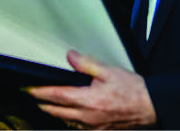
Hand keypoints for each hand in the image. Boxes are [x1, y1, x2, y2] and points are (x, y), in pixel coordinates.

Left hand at [26, 50, 156, 129]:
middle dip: (43, 104)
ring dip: (55, 113)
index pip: (57, 96)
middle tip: (35, 96)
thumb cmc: (132, 90)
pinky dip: (70, 120)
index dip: (40, 92)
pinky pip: (78, 128)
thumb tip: (70, 57)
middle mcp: (88, 117)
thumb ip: (86, 64)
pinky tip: (70, 116)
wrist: (149, 106)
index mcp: (88, 100)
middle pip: (56, 111)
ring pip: (66, 121)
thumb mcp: (108, 70)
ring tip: (48, 105)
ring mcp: (93, 127)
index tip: (30, 89)